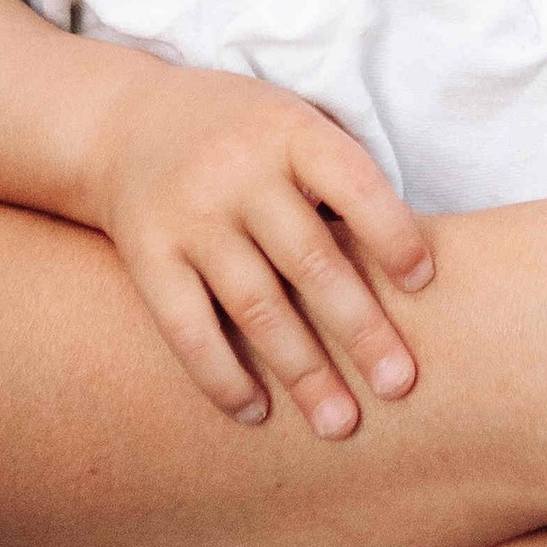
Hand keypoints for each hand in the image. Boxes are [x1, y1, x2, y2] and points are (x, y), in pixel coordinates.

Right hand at [75, 51, 433, 439]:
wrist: (122, 122)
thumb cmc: (240, 134)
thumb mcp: (291, 124)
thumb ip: (339, 177)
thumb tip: (415, 269)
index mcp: (288, 131)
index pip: (354, 184)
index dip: (392, 235)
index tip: (424, 286)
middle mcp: (237, 171)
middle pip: (310, 259)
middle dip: (360, 328)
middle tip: (400, 385)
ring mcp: (189, 216)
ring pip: (255, 304)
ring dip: (302, 371)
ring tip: (340, 424)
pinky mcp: (146, 255)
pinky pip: (187, 327)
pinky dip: (222, 376)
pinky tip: (256, 413)